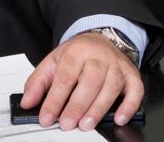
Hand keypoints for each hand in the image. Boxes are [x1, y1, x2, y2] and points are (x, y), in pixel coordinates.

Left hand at [19, 31, 143, 129]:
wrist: (101, 38)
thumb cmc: (77, 54)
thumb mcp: (53, 61)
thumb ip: (38, 82)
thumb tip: (27, 102)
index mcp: (76, 52)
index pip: (65, 77)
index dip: (55, 99)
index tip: (46, 118)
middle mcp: (99, 57)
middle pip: (90, 81)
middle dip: (77, 105)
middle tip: (67, 124)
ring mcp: (117, 66)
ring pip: (111, 86)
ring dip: (98, 108)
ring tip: (86, 124)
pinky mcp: (131, 74)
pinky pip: (135, 90)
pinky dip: (129, 105)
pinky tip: (119, 118)